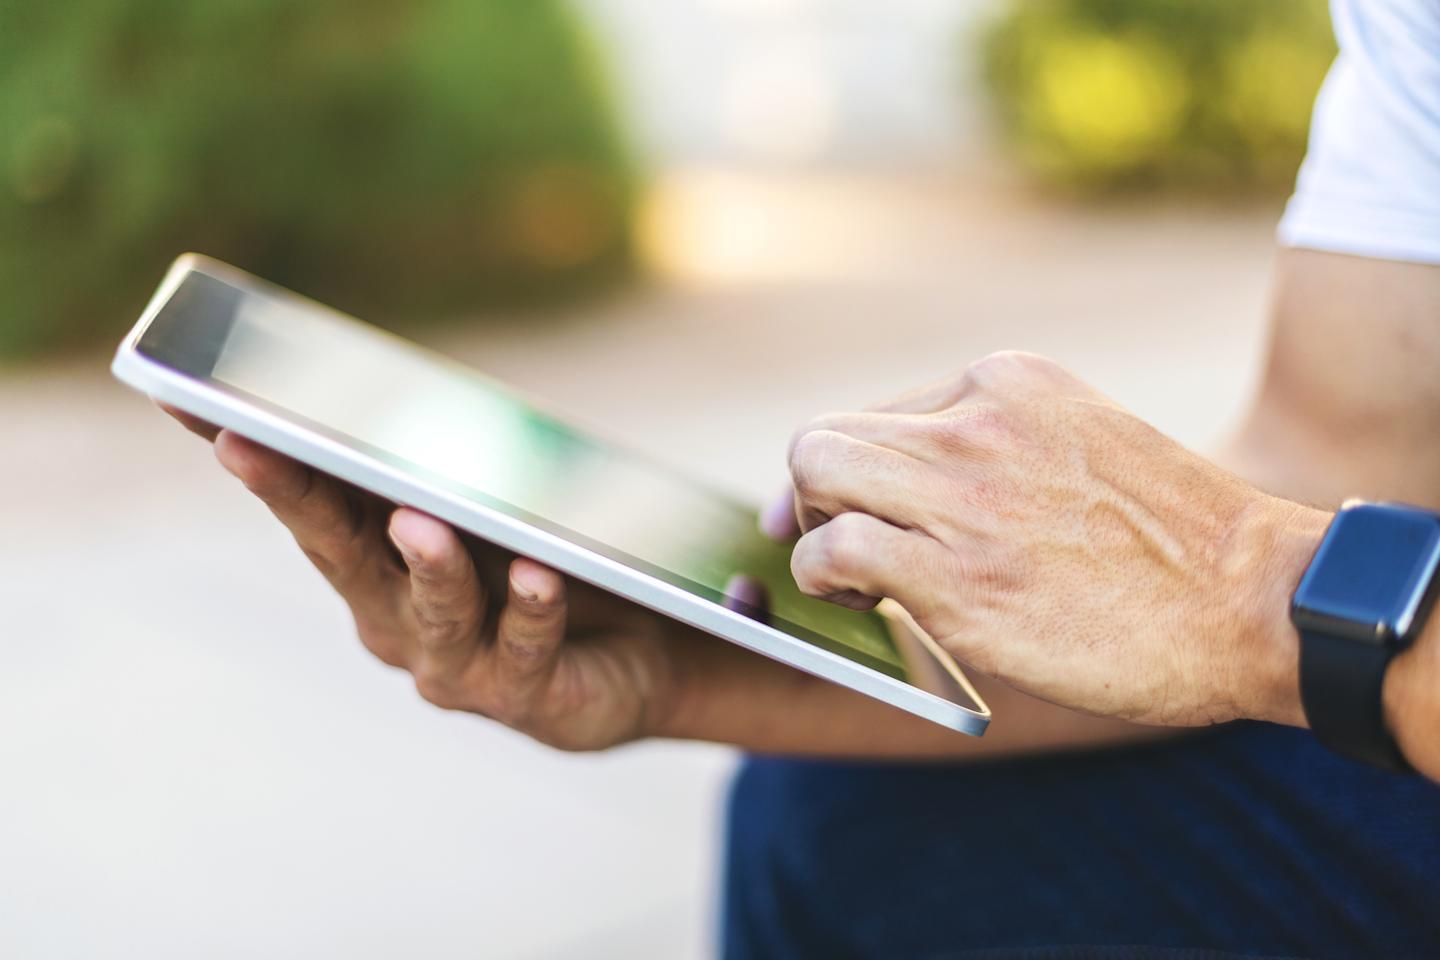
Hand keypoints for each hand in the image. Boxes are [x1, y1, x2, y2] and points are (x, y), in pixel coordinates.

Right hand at [163, 407, 700, 750]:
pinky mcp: (523, 693)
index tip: (188, 396)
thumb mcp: (498, 509)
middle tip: (246, 442)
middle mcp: (396, 617)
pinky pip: (525, 645)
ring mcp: (453, 663)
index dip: (254, 453)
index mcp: (376, 563)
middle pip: (340, 550)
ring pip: (433, 608)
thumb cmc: (556, 565)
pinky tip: (537, 573)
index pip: (307, 499)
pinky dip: (531, 607)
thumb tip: (411, 387)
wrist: (646, 659)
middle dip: (292, 495)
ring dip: (427, 563)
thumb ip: (452, 465)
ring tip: (420, 518)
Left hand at [767, 352, 1328, 727]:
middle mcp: (976, 423)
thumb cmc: (1174, 542)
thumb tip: (913, 484)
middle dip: (814, 496)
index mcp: (1007, 383)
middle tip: (835, 543)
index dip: (852, 470)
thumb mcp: (1083, 444)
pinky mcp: (954, 575)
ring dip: (809, 530)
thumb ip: (999, 448)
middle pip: (829, 437)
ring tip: (845, 579)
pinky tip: (857, 605)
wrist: (1254, 601)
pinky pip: (831, 552)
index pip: (879, 413)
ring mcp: (963, 493)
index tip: (847, 510)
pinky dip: (821, 578)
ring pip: (814, 473)